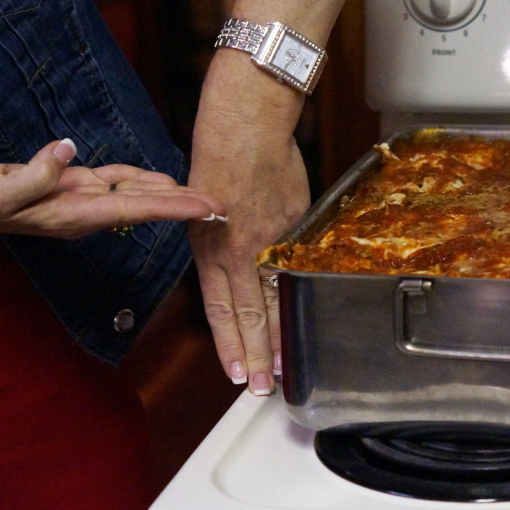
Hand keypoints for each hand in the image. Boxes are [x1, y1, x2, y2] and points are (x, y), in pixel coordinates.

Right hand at [0, 139, 225, 238]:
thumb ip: (33, 173)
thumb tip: (67, 149)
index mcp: (72, 212)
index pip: (135, 209)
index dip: (174, 207)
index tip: (208, 208)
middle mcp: (84, 210)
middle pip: (146, 206)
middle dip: (185, 206)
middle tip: (226, 206)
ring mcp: (80, 200)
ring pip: (136, 194)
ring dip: (171, 194)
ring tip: (206, 195)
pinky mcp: (72, 186)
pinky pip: (116, 183)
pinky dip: (143, 180)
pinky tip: (164, 179)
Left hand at [188, 59, 309, 395]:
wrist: (249, 121)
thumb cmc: (220, 153)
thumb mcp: (203, 204)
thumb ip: (222, 239)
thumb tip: (240, 263)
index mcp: (210, 245)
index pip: (220, 308)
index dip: (227, 343)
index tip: (234, 372)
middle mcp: (240, 249)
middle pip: (249, 313)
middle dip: (255, 353)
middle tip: (263, 388)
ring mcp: (272, 238)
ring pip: (277, 296)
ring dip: (281, 333)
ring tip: (285, 365)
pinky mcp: (297, 223)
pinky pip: (299, 265)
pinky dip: (301, 292)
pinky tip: (307, 314)